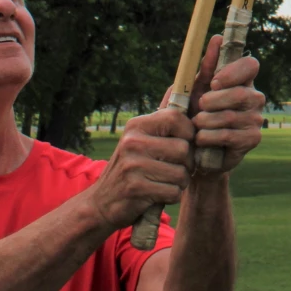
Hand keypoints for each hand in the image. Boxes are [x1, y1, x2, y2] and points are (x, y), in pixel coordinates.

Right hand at [89, 108, 194, 230]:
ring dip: (180, 183)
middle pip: (183, 149)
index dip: (189, 132)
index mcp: (136, 126)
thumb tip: (179, 88)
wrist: (101, 202)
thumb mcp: (140, 140)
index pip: (175, 117)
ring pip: (181, 174)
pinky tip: (158, 194)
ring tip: (165, 182)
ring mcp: (133, 165)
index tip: (185, 144)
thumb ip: (162, 122)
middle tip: (175, 169)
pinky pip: (172, 192)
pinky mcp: (135, 188)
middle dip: (187, 164)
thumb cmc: (131, 168)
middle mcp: (133, 142)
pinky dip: (171, 196)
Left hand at [187, 34, 264, 174]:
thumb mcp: (196, 88)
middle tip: (199, 107)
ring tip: (196, 125)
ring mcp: (256, 118)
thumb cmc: (195, 113)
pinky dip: (209, 137)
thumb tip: (217, 38)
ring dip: (206, 121)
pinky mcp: (252, 139)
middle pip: (240, 93)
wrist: (193, 151)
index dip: (233, 72)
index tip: (214, 83)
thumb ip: (207, 65)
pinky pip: (229, 135)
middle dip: (213, 101)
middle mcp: (254, 97)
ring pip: (231, 116)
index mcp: (242, 80)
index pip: (251, 65)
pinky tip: (201, 139)